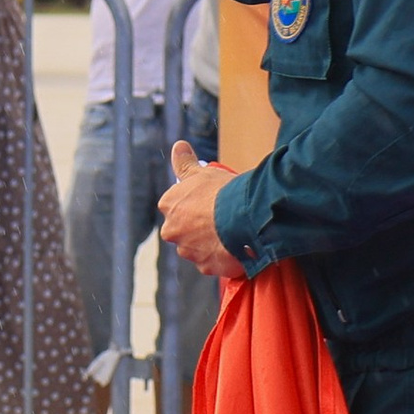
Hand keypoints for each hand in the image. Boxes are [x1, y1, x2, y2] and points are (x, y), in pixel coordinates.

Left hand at [160, 138, 251, 279]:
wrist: (244, 217)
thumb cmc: (223, 191)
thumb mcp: (203, 172)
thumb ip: (185, 162)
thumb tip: (178, 146)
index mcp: (169, 206)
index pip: (177, 205)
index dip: (195, 203)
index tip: (210, 201)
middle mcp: (172, 231)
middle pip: (184, 229)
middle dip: (199, 226)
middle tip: (220, 218)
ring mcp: (189, 251)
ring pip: (198, 247)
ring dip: (210, 242)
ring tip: (231, 233)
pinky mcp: (206, 267)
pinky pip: (213, 261)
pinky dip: (222, 256)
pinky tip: (235, 246)